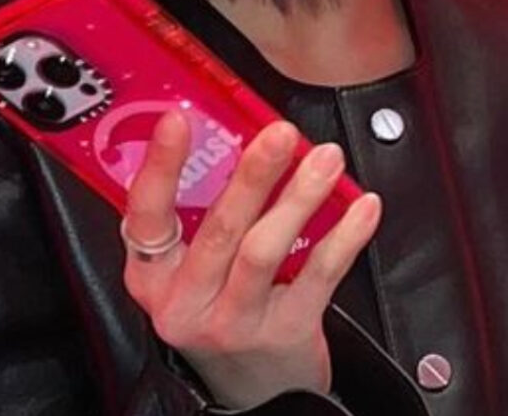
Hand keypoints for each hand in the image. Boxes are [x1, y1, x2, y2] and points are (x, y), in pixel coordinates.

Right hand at [120, 110, 382, 409]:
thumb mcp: (188, 274)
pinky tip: (362, 207)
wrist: (255, 393)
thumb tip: (235, 135)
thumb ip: (197, 217)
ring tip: (325, 159)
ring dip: (299, 197)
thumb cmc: (220, 312)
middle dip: (252, 175)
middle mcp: (185, 302)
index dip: (160, 166)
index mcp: (152, 277)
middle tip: (280, 134)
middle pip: (219, 229)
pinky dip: (345, 236)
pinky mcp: (284, 334)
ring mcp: (234, 322)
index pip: (145, 215)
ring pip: (265, 250)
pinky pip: (318, 276)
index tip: (177, 120)